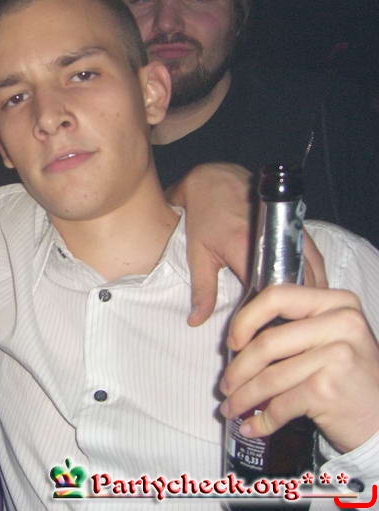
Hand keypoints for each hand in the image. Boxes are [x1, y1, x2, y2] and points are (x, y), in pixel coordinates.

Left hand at [169, 162, 326, 325]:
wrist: (212, 181)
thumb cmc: (203, 218)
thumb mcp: (198, 255)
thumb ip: (202, 291)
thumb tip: (196, 321)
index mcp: (246, 249)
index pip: (266, 291)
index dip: (268, 313)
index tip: (266, 330)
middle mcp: (274, 239)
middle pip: (296, 283)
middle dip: (294, 306)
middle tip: (288, 325)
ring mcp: (289, 230)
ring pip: (311, 269)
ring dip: (309, 291)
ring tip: (302, 314)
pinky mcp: (297, 226)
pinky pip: (313, 256)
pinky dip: (314, 274)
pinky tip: (310, 291)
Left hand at [220, 284, 378, 452]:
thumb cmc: (348, 377)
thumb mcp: (331, 337)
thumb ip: (294, 326)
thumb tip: (236, 338)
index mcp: (337, 302)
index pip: (277, 296)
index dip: (245, 319)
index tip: (231, 342)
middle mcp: (341, 323)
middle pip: (267, 342)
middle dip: (237, 369)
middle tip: (225, 386)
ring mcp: (337, 356)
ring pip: (269, 377)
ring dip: (243, 398)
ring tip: (231, 408)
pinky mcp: (328, 390)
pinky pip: (280, 405)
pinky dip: (262, 420)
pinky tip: (252, 427)